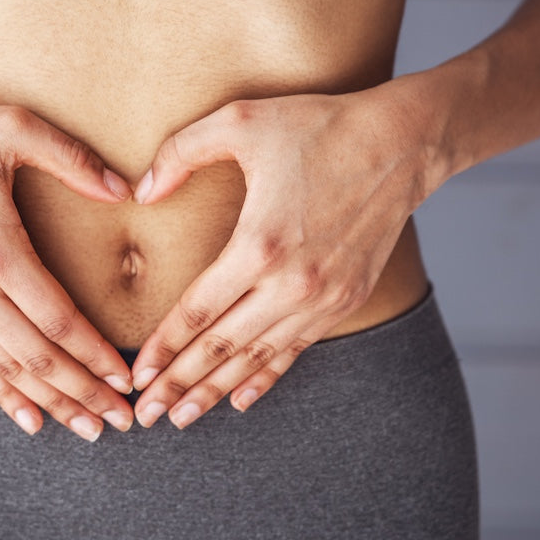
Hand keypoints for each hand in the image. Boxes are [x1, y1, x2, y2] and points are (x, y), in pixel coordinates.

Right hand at [0, 95, 135, 440]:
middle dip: (84, 393)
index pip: (57, 320)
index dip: (95, 355)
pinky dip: (4, 395)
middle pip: (36, 357)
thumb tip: (126, 191)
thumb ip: (73, 158)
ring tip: (89, 427)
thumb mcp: (10, 127)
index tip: (127, 378)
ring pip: (6, 369)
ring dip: (51, 402)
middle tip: (123, 420)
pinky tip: (32, 419)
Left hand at [128, 86, 434, 428]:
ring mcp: (323, 297)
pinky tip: (240, 399)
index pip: (199, 311)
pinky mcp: (345, 299)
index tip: (137, 374)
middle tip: (144, 415)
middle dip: (180, 384)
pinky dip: (266, 377)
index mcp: (260, 243)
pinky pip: (296, 349)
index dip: (164, 347)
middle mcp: (292, 282)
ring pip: (258, 357)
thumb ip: (179, 153)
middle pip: (223, 347)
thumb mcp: (239, 121)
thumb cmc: (318, 126)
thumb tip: (140, 192)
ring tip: (181, 418)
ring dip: (217, 390)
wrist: (402, 143)